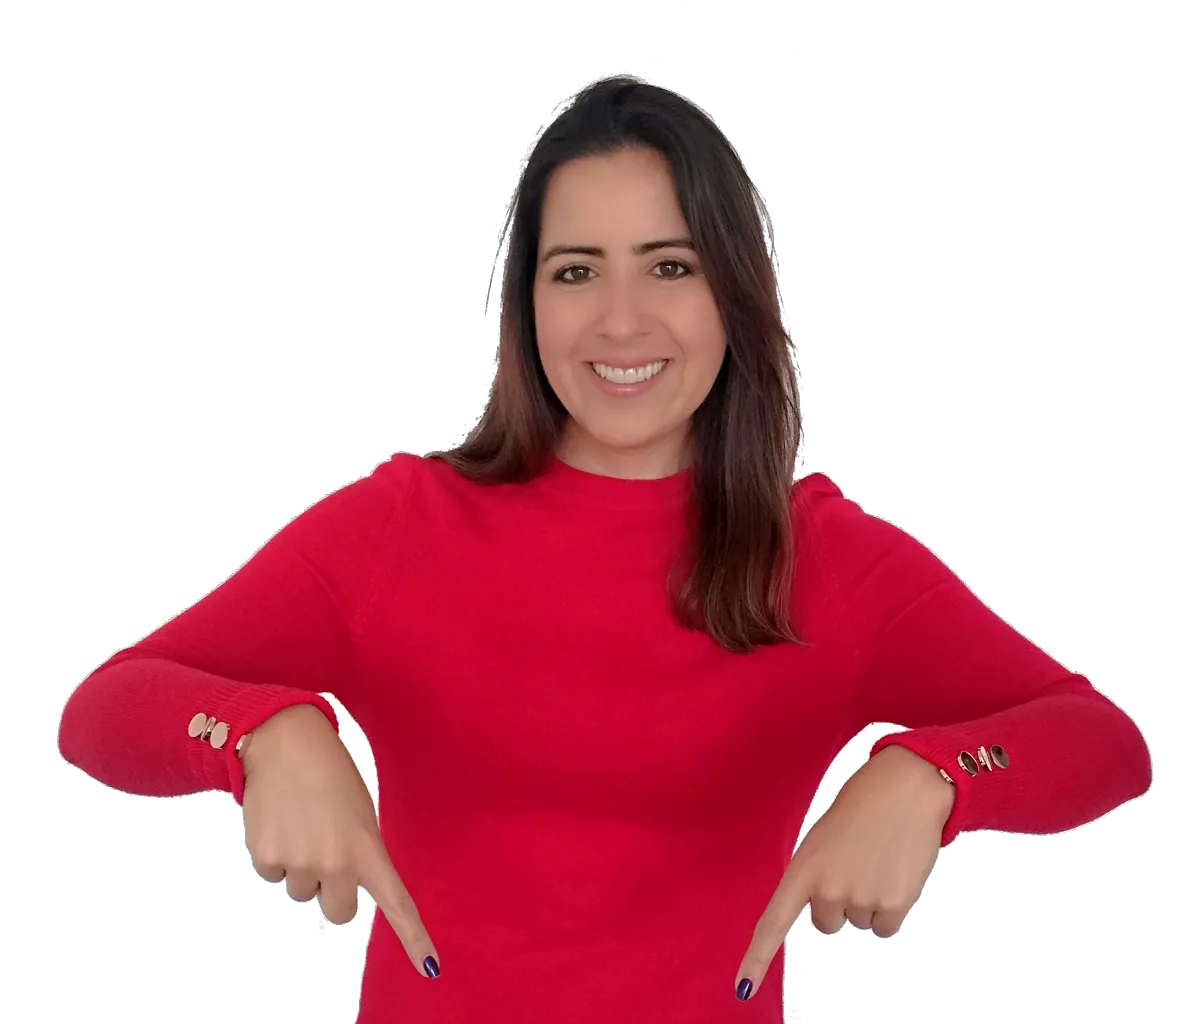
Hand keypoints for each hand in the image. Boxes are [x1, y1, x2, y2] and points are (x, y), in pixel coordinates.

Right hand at [240, 704, 440, 979]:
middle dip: (334, 892)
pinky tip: (281, 823)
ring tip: (302, 824)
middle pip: (339, 911)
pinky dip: (276, 856)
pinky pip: (274, 875)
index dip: (414, 938)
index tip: (431, 968)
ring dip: (301, 867)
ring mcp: (300, 863)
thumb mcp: (360, 811)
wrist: (284, 743)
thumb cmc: (329, 774)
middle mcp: (335, 862)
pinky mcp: (267, 858)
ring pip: (302, 891)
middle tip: (328, 854)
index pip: (396, 901)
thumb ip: (360, 850)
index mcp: (368, 847)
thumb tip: (349, 881)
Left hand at [733, 745, 952, 1000]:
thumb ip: (816, 876)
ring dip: (867, 898)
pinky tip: (893, 873)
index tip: (742, 990)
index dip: (756, 959)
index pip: (772, 922)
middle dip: (838, 898)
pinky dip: (890, 906)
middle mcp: (826, 891)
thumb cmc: (862, 809)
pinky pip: (884, 925)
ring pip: (858, 921)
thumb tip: (824, 908)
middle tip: (854, 862)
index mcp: (802, 869)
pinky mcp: (891, 906)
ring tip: (876, 859)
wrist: (905, 790)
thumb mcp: (823, 839)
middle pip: (825, 921)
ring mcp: (859, 900)